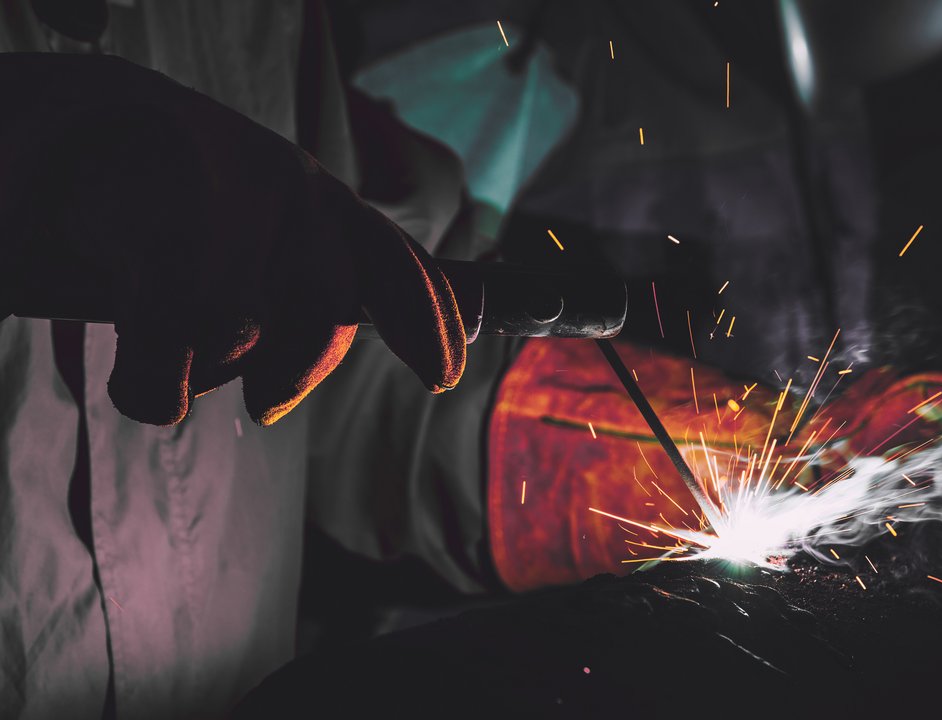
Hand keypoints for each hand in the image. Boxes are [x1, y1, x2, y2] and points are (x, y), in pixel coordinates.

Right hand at [0, 53, 465, 424]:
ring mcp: (222, 191)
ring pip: (240, 334)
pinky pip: (172, 344)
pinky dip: (154, 383)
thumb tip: (463, 317)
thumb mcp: (278, 243)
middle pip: (324, 315)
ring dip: (205, 363)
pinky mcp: (152, 215)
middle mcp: (290, 186)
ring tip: (171, 331)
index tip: (443, 379)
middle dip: (292, 370)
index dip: (426, 324)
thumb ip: (362, 278)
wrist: (69, 145)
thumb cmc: (186, 217)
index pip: (395, 267)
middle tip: (263, 396)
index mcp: (328, 203)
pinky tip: (143, 373)